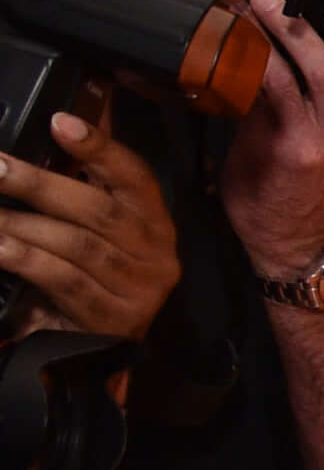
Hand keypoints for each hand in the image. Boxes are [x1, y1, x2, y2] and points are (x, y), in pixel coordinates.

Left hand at [0, 107, 181, 338]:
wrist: (99, 353)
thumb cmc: (93, 277)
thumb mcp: (97, 229)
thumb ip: (86, 179)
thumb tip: (68, 115)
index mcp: (154, 222)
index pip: (135, 176)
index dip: (99, 147)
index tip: (59, 121)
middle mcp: (156, 253)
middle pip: (98, 210)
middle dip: (40, 184)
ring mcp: (138, 289)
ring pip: (76, 245)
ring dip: (22, 223)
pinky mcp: (110, 319)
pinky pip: (61, 280)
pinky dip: (24, 258)